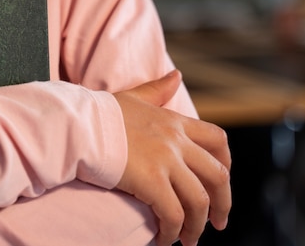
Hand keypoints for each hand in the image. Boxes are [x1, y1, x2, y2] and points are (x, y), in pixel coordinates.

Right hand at [114, 71, 230, 245]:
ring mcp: (166, 161)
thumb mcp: (134, 97)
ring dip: (198, 225)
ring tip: (188, 239)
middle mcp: (176, 142)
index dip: (226, 164)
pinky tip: (165, 239)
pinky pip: (173, 214)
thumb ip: (158, 89)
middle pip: (218, 176)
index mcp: (174, 122)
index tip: (221, 182)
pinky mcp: (152, 182)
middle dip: (223, 203)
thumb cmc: (99, 113)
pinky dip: (173, 231)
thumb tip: (177, 75)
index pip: (217, 140)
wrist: (78, 124)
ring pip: (199, 200)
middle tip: (219, 222)